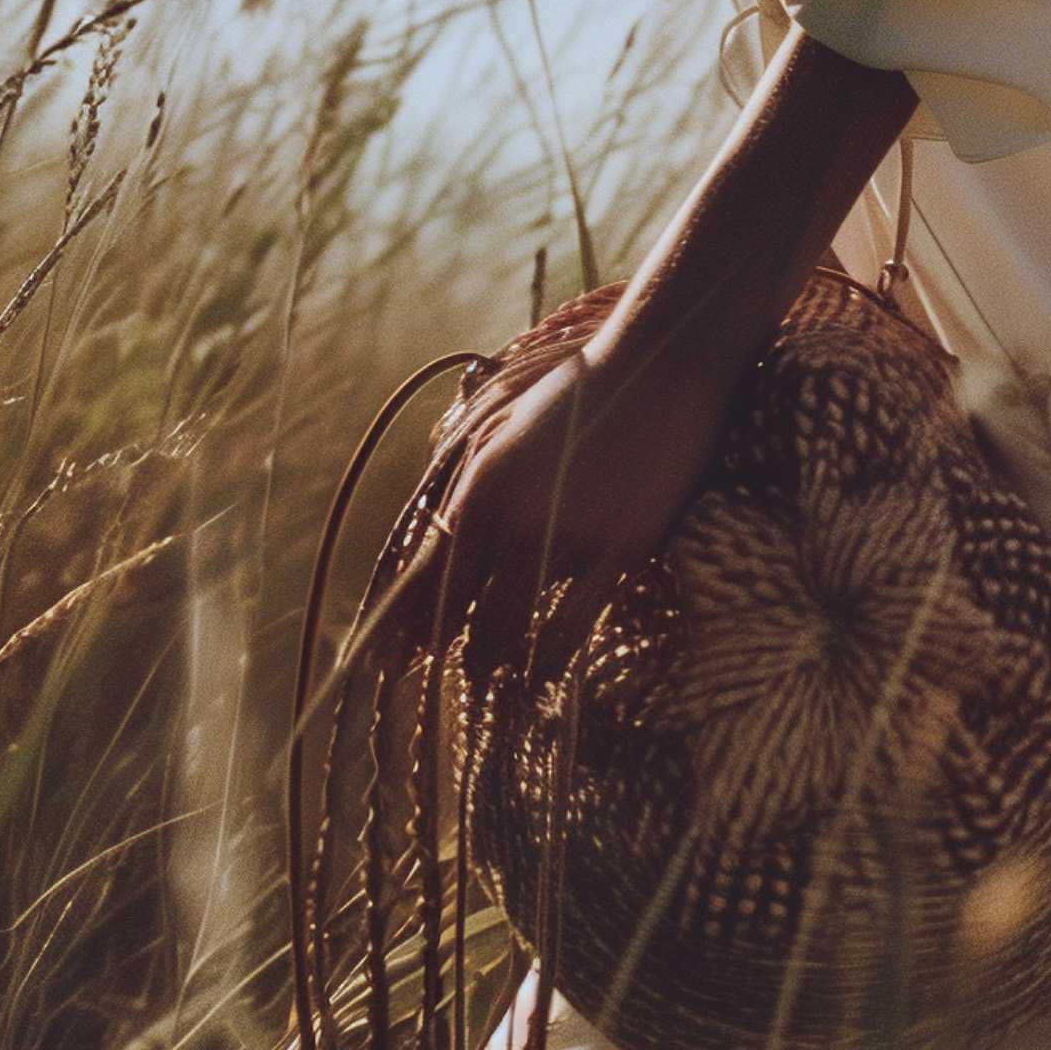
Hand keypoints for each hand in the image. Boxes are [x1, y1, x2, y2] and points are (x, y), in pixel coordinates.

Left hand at [386, 338, 722, 678]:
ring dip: (496, 664)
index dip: (405, 624)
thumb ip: (473, 482)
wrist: (661, 364)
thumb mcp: (507, 427)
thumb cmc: (582, 393)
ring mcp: (568, 535)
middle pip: (464, 612)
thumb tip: (440, 533)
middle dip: (451, 653)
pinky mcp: (621, 549)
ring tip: (493, 686)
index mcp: (480, 485)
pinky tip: (539, 682)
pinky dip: (549, 661)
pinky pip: (573, 626)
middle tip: (450, 682)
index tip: (389, 662)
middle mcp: (513, 515)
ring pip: (513, 627)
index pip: (428, 573)